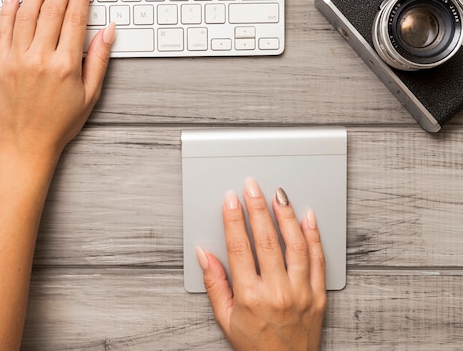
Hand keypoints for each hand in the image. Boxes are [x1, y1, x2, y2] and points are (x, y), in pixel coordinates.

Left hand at [0, 0, 115, 159]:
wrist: (27, 143)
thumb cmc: (59, 123)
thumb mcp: (90, 94)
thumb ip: (98, 59)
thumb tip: (107, 31)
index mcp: (64, 66)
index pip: (74, 18)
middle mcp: (39, 58)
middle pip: (51, 10)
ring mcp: (16, 59)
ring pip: (27, 13)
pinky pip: (2, 28)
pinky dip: (8, 8)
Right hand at [197, 177, 326, 350]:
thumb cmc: (255, 345)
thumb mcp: (225, 318)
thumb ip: (214, 284)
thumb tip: (204, 255)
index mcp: (250, 296)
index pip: (239, 247)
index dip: (233, 220)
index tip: (230, 200)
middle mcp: (277, 292)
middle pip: (267, 240)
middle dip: (258, 208)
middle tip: (252, 187)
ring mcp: (301, 293)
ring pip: (295, 245)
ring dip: (286, 216)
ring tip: (278, 195)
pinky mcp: (318, 296)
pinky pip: (318, 260)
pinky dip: (313, 236)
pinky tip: (307, 218)